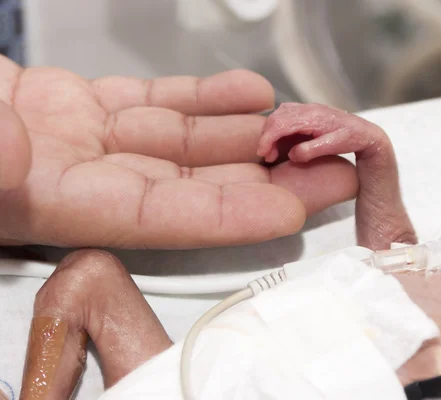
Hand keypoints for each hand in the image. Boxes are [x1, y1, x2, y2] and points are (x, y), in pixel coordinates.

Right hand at [0, 56, 357, 248]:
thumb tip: (11, 149)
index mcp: (48, 202)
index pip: (158, 217)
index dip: (229, 215)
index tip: (291, 209)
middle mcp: (79, 178)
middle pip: (192, 185)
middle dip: (266, 179)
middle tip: (331, 172)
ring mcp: (86, 140)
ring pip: (185, 142)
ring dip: (248, 136)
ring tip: (303, 130)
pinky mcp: (84, 106)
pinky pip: (158, 105)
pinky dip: (204, 100)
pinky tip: (248, 94)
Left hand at [258, 102, 416, 249]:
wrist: (382, 226)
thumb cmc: (344, 207)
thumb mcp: (312, 176)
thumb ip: (296, 155)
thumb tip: (267, 145)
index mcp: (334, 128)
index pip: (299, 110)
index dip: (276, 123)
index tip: (262, 148)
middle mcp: (350, 124)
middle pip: (308, 110)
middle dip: (279, 127)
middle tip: (263, 151)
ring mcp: (366, 131)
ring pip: (322, 117)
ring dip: (292, 132)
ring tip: (274, 153)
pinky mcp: (376, 143)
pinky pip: (346, 135)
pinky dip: (319, 144)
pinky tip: (299, 155)